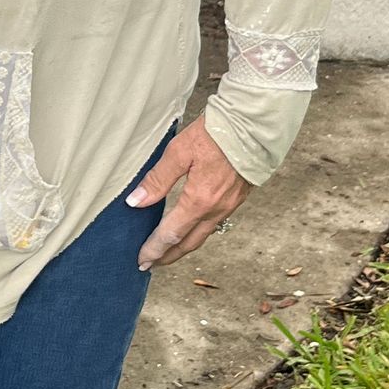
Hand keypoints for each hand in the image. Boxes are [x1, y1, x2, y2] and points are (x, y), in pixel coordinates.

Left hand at [128, 117, 250, 270]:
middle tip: (150, 264)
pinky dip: (198, 232)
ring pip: (203, 235)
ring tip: (167, 251)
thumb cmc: (215, 133)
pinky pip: (214, 223)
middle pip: (189, 243)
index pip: (171, 234)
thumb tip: (136, 202)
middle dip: (168, 256)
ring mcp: (229, 205)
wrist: (252, 124)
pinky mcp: (237, 198)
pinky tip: (190, 228)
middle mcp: (216, 209)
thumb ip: (157, 180)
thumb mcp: (178, 152)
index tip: (141, 260)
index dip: (154, 249)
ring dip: (183, 246)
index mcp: (200, 200)